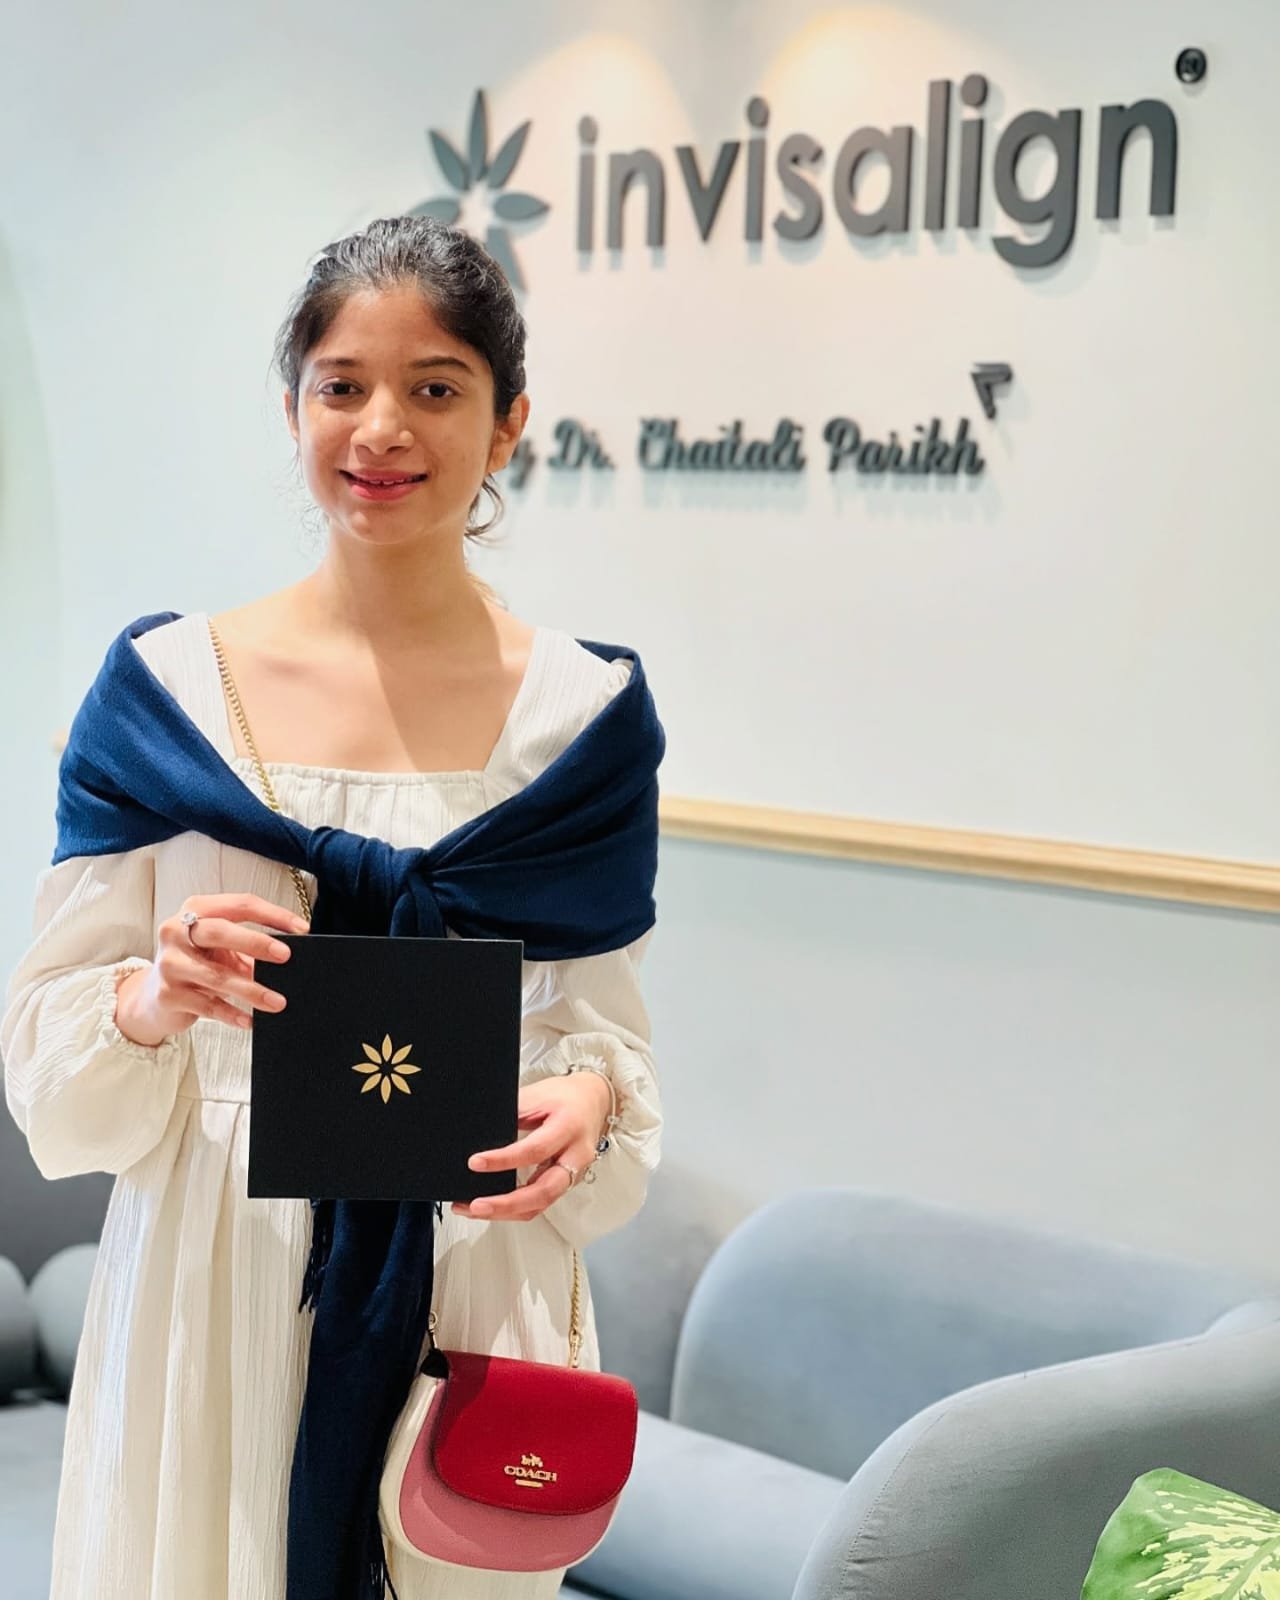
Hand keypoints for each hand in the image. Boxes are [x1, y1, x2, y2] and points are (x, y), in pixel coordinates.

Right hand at [114, 893, 309, 1046]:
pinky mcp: (168, 994)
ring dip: (252, 990)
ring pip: (217, 975)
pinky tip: (250, 1020)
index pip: (239, 904)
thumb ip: (248, 947)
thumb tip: (287, 957)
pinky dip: (232, 1014)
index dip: (273, 914)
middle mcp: (176, 932)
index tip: (301, 928)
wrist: (152, 997)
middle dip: (257, 942)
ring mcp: (169, 963)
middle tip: (286, 956)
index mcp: (194, 910)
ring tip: (278, 1001)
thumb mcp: (220, 949)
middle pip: (220, 931)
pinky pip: (208, 1005)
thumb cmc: (195, 965)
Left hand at [452, 1071, 611, 1222]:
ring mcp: (573, 1174)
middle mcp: (575, 1156)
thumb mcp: (537, 1095)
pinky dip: (515, 1209)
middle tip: (476, 1205)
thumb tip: (477, 1134)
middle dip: (507, 1204)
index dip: (503, 1160)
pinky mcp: (565, 1184)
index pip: (534, 1150)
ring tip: (473, 1209)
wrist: (592, 1100)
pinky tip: (493, 1207)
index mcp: (568, 1127)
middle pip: (543, 1191)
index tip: (475, 1163)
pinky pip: (540, 1203)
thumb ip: (512, 1114)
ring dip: (506, 1212)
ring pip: (541, 1204)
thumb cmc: (565, 1097)